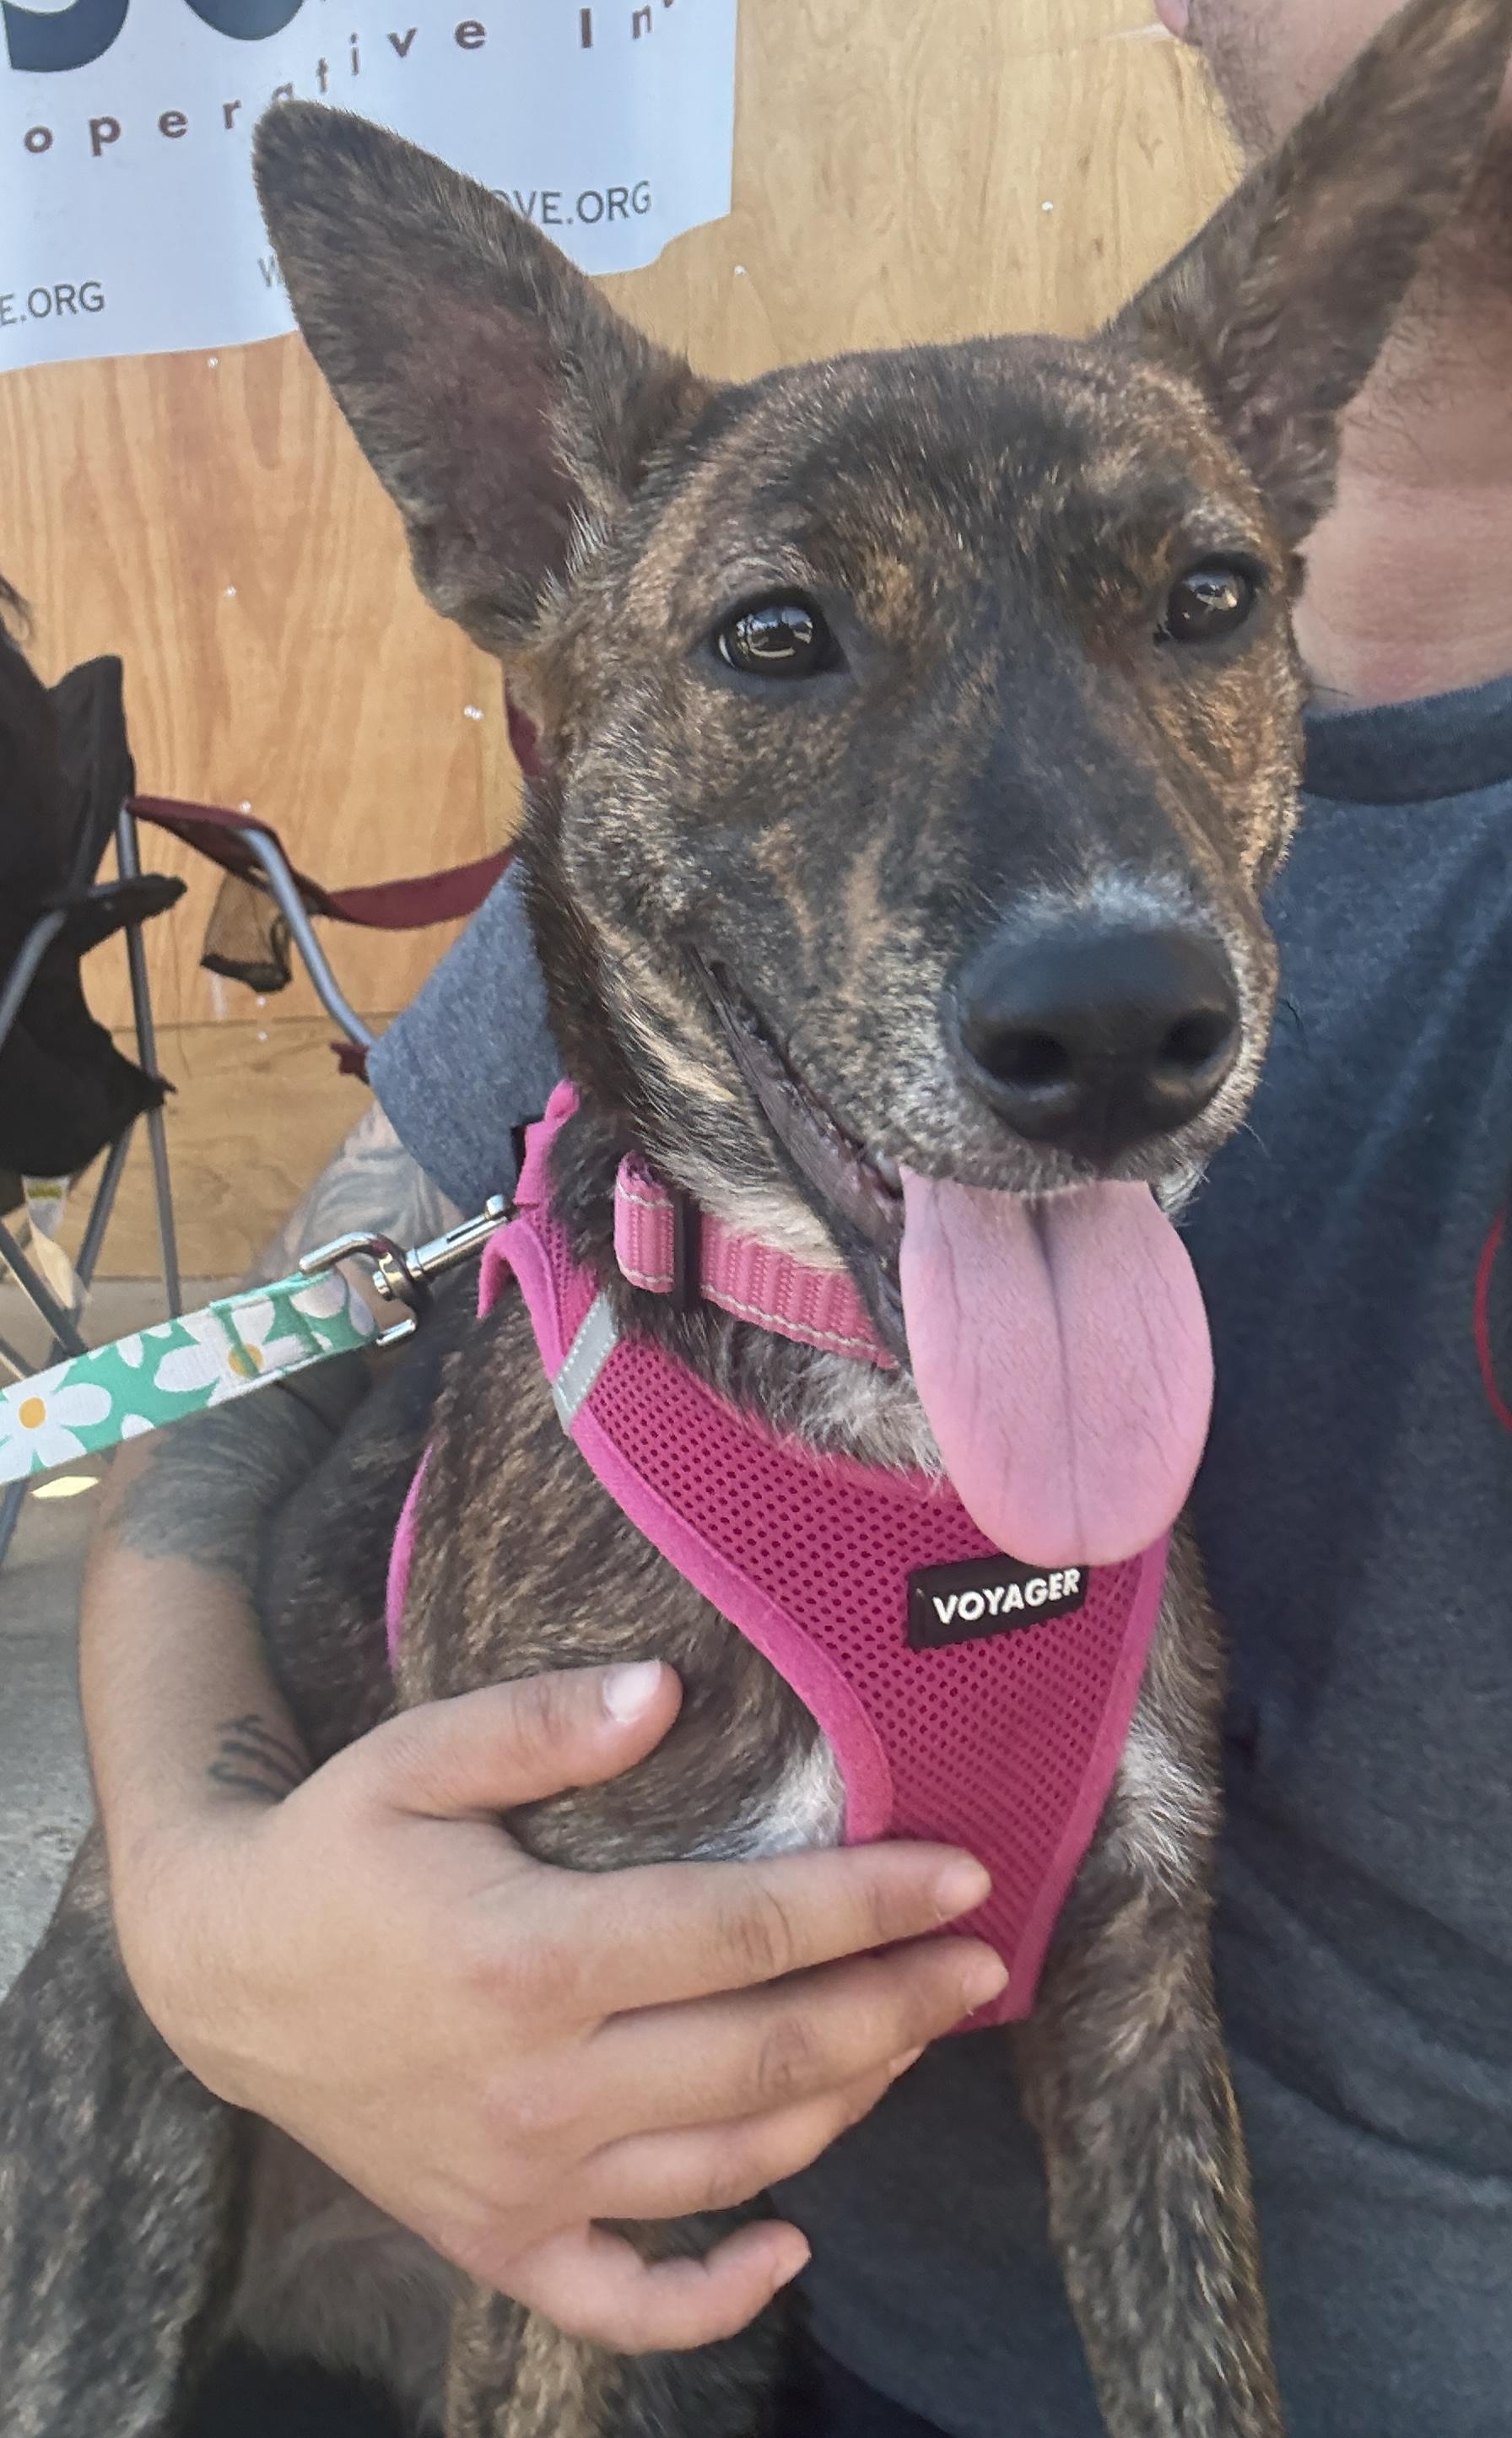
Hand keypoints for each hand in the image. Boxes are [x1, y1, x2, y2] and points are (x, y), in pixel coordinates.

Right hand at [115, 1662, 1003, 2352]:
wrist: (218, 1976)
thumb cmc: (332, 1852)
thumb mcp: (412, 1755)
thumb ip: (540, 1722)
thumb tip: (666, 1691)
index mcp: (533, 1956)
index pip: (747, 1933)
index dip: (869, 1905)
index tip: (964, 1880)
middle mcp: (544, 2086)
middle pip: (767, 2056)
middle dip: (897, 2008)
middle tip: (983, 1967)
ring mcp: (524, 2181)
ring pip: (729, 2166)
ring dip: (842, 2107)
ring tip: (910, 2042)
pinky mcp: (496, 2240)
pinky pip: (624, 2300)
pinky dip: (714, 2293)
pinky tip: (788, 2247)